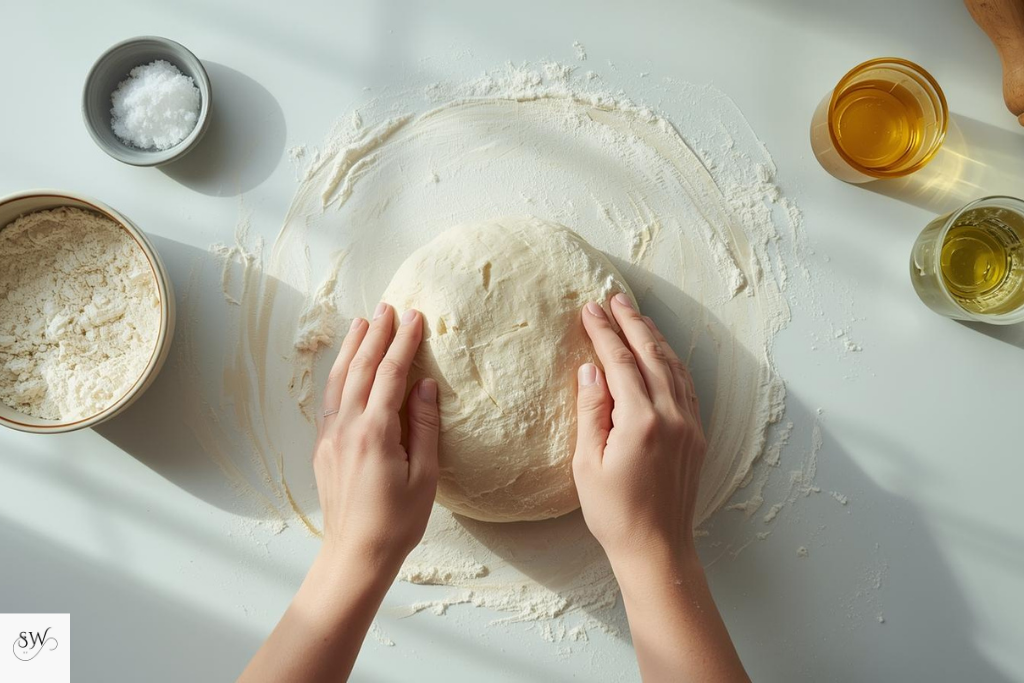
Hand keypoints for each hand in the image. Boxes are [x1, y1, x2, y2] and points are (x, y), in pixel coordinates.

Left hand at [313, 303, 439, 573]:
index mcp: (374, 434)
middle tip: (388, 307)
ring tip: (363, 322)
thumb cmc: (397, 522)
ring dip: (353, 348)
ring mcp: (330, 437)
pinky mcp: (323, 447)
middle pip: (362, 369)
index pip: (391, 375)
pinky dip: (340, 373)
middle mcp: (346, 429)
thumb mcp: (424, 476)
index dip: (403, 343)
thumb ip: (423, 426)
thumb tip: (424, 385)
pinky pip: (331, 398)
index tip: (414, 318)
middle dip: (376, 335)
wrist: (355, 555)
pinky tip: (347, 364)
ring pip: (339, 380)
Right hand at [572, 293, 706, 565]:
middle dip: (631, 323)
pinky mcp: (697, 436)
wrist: (657, 548)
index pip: (620, 363)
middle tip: (614, 298)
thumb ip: (591, 412)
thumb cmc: (614, 513)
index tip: (590, 309)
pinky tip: (661, 352)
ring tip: (635, 315)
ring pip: (673, 366)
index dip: (604, 333)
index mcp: (640, 422)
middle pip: (651, 355)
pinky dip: (671, 361)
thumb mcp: (587, 464)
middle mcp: (671, 417)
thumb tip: (590, 370)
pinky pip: (686, 386)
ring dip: (654, 337)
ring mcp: (689, 425)